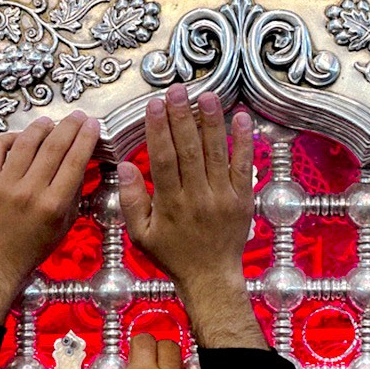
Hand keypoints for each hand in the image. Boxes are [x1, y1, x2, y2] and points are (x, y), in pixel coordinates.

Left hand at [0, 113, 100, 323]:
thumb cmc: (36, 245)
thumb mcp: (66, 222)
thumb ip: (74, 191)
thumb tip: (82, 160)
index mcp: (54, 204)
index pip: (75, 160)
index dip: (86, 138)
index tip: (93, 125)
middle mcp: (30, 191)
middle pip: (53, 146)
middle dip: (69, 126)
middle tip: (78, 116)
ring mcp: (5, 185)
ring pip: (26, 142)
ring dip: (41, 127)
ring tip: (50, 122)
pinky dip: (10, 137)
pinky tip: (20, 137)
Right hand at [119, 85, 262, 347]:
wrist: (211, 278)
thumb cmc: (173, 256)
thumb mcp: (141, 235)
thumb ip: (131, 200)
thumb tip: (125, 166)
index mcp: (171, 204)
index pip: (164, 160)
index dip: (159, 130)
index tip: (155, 105)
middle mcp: (199, 197)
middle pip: (191, 150)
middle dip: (183, 117)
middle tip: (179, 90)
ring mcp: (224, 196)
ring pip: (217, 153)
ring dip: (212, 122)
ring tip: (207, 95)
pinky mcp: (243, 198)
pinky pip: (244, 165)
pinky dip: (244, 141)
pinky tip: (242, 118)